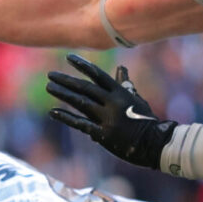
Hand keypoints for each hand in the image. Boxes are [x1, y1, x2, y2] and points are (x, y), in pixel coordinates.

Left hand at [46, 55, 177, 170]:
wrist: (154, 144)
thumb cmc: (144, 120)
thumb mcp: (136, 99)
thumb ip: (125, 84)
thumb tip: (121, 68)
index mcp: (121, 92)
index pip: (98, 75)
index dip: (83, 65)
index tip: (69, 58)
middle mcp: (113, 103)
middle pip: (85, 88)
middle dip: (66, 80)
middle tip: (50, 75)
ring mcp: (107, 118)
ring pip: (81, 103)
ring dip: (63, 94)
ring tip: (49, 87)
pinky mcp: (103, 134)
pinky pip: (81, 123)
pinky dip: (66, 117)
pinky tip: (53, 111)